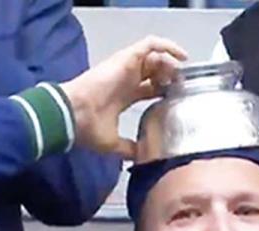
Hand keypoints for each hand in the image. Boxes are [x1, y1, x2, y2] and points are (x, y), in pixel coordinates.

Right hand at [59, 36, 187, 158]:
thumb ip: (129, 148)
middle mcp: (126, 80)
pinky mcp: (126, 58)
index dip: (166, 91)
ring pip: (155, 57)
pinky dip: (167, 47)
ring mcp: (126, 68)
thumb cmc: (88, 128)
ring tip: (182, 76)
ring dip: (172, 64)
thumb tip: (142, 157)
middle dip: (172, 77)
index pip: (149, 89)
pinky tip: (180, 57)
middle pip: (155, 72)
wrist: (72, 114)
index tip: (180, 98)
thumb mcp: (112, 143)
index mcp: (123, 97)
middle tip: (186, 87)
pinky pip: (151, 44)